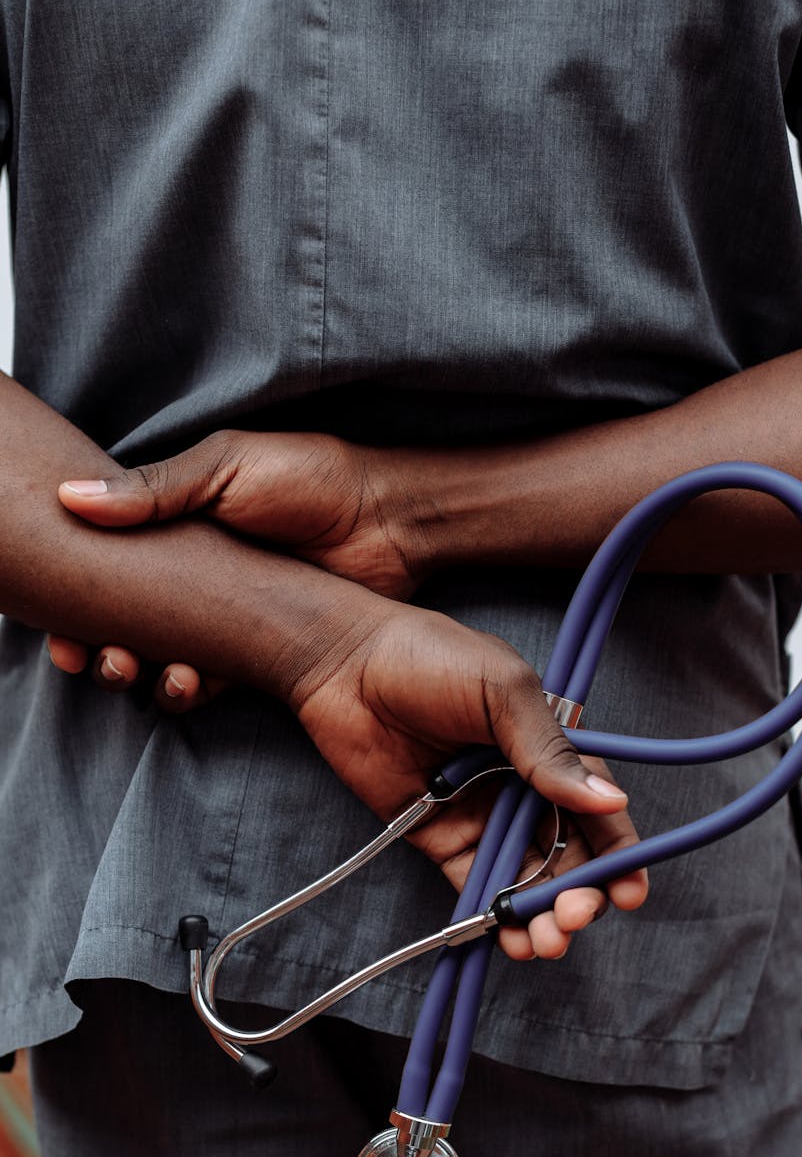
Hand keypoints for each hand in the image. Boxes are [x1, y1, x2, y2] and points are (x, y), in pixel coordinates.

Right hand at [50, 430, 417, 706]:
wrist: (388, 518)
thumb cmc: (309, 477)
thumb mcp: (226, 467)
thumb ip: (155, 489)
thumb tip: (71, 498)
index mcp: (172, 522)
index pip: (105, 564)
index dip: (74, 598)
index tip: (57, 625)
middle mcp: (190, 572)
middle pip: (122, 619)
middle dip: (96, 645)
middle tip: (92, 657)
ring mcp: (221, 614)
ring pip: (158, 654)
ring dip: (135, 671)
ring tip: (131, 669)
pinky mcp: (255, 649)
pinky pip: (208, 679)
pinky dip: (186, 689)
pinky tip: (182, 683)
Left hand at [280, 596, 645, 959]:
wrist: (346, 665)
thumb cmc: (430, 657)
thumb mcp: (503, 690)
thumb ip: (550, 750)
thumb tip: (611, 800)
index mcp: (549, 746)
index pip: (597, 807)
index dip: (618, 853)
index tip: (630, 893)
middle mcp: (522, 786)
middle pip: (567, 854)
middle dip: (581, 895)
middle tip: (574, 917)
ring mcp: (482, 814)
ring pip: (525, 878)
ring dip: (541, 915)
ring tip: (545, 940)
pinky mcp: (440, 837)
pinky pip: (475, 884)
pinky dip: (495, 917)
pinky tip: (511, 939)